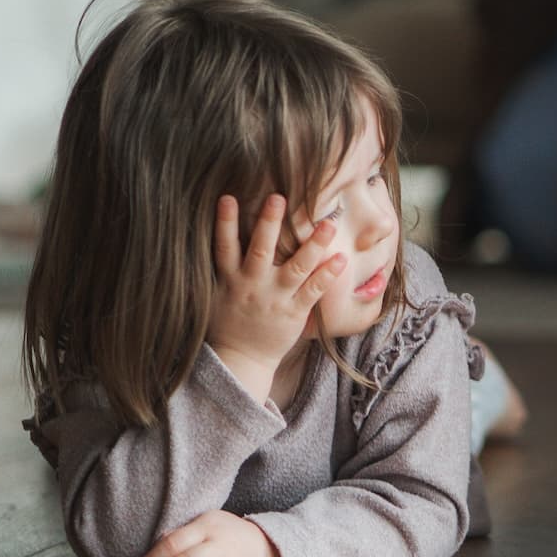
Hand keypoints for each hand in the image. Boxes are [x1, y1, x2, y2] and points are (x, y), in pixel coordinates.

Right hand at [207, 194, 344, 393]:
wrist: (240, 359)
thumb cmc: (228, 322)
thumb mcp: (215, 292)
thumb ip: (222, 265)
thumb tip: (223, 233)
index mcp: (229, 279)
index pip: (224, 246)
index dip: (224, 222)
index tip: (227, 197)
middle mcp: (252, 285)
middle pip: (260, 250)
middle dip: (268, 223)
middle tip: (278, 197)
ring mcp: (274, 298)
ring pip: (295, 268)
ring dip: (312, 245)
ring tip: (328, 224)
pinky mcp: (293, 312)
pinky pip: (313, 291)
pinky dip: (327, 275)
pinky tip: (341, 258)